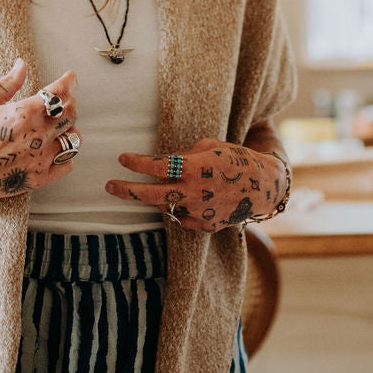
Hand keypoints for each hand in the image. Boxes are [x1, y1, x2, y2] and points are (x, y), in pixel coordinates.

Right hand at [0, 60, 79, 204]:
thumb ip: (8, 82)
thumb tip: (22, 63)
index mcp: (24, 113)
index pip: (60, 92)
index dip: (69, 81)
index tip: (70, 77)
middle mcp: (38, 135)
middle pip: (71, 112)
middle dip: (69, 102)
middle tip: (60, 101)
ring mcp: (40, 159)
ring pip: (74, 138)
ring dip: (69, 128)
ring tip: (57, 125)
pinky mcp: (39, 178)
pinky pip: (67, 164)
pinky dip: (65, 155)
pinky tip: (53, 148)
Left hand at [105, 138, 287, 232]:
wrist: (263, 187)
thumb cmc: (236, 159)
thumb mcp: (210, 146)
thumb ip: (184, 155)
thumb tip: (164, 161)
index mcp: (195, 168)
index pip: (157, 166)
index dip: (136, 163)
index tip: (122, 159)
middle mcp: (193, 192)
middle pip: (151, 195)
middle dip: (127, 191)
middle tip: (109, 186)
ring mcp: (199, 212)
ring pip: (165, 207)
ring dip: (155, 198)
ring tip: (147, 190)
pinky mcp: (205, 226)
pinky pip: (182, 217)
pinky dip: (179, 208)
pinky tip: (184, 199)